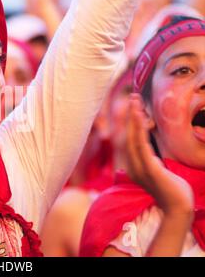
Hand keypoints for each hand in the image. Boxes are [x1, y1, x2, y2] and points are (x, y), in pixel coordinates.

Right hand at [125, 94, 193, 215]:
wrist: (178, 208)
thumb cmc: (171, 190)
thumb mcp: (157, 171)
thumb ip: (149, 160)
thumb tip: (146, 149)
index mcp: (133, 166)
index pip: (129, 141)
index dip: (130, 123)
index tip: (134, 107)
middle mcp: (132, 166)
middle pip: (127, 136)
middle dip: (130, 116)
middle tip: (133, 97)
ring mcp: (139, 168)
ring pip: (132, 138)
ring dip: (133, 118)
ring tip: (135, 102)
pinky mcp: (148, 169)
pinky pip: (141, 145)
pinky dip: (139, 130)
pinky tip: (141, 117)